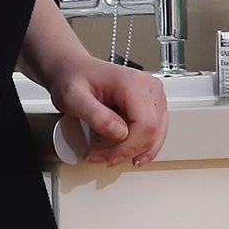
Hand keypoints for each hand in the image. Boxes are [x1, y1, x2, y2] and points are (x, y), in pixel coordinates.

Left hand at [48, 57, 168, 167]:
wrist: (73, 70)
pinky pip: (153, 132)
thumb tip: (119, 133)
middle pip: (152, 132)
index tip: (109, 158)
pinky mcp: (151, 106)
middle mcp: (149, 87)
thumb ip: (95, 115)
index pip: (146, 124)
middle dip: (127, 151)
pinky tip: (125, 152)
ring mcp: (153, 97)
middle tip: (102, 157)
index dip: (129, 147)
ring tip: (109, 155)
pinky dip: (138, 146)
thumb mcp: (74, 97)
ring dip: (133, 151)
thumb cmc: (73, 78)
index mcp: (134, 83)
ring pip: (155, 135)